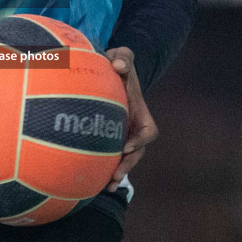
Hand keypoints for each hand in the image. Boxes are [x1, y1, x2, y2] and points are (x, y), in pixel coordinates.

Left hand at [105, 46, 156, 191]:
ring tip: (107, 187)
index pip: (149, 130)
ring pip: (126, 159)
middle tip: (115, 175)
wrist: (108, 70)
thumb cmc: (116, 63)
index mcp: (140, 110)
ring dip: (119, 173)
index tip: (126, 147)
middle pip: (138, 152)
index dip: (140, 141)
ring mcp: (123, 133)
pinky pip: (110, 156)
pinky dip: (104, 168)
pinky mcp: (109, 137)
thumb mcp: (121, 55)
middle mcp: (134, 126)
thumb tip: (118, 67)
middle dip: (128, 165)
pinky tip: (92, 181)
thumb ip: (123, 57)